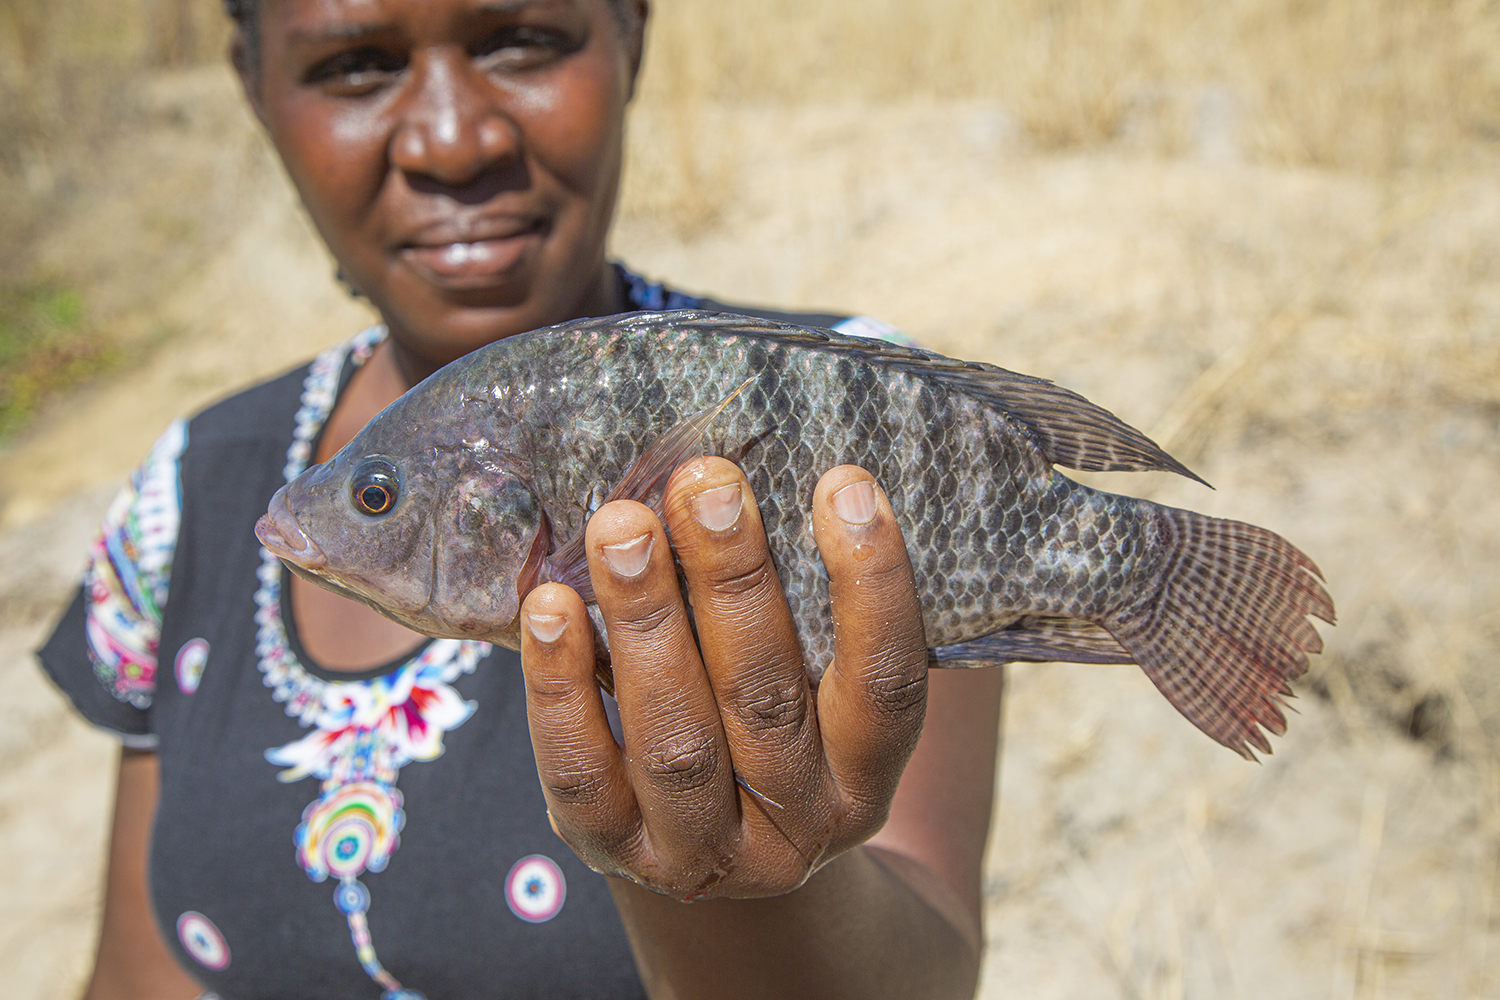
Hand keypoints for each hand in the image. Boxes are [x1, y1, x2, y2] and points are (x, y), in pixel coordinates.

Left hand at [518, 457, 929, 899]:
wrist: (723, 857)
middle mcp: (797, 826)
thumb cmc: (774, 729)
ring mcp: (704, 852)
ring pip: (677, 741)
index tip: (843, 483)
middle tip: (706, 485)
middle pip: (766, 701)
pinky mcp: (615, 851)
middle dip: (734, 583)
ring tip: (623, 526)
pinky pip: (582, 775)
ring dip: (647, 622)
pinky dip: (561, 687)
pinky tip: (550, 605)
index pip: (887, 685)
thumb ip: (807, 606)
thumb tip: (763, 472)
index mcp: (866, 779)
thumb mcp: (815, 687)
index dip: (873, 587)